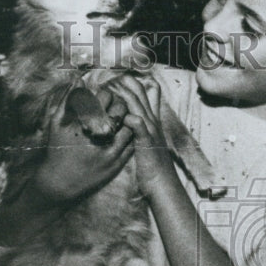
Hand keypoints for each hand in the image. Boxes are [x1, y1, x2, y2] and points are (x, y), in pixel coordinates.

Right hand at [30, 88, 133, 201]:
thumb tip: (78, 79)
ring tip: (119, 120)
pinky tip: (123, 134)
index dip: (106, 94)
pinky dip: (129, 136)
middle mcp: (99, 134)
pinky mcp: (116, 164)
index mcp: (85, 120)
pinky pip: (131, 144)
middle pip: (120, 109)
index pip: (105, 97)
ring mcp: (109, 150)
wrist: (60, 181)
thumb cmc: (57, 148)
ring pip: (129, 126)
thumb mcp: (57, 121)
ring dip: (127, 119)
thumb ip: (68, 98)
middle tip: (114, 107)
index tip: (104, 98)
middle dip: (119, 104)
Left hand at [107, 76, 180, 200]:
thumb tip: (128, 120)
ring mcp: (150, 128)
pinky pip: (136, 122)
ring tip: (103, 91)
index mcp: (152, 119)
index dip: (130, 81)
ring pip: (135, 102)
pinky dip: (125, 116)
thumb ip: (138, 129)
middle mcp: (152, 119)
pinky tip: (112, 116)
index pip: (146, 89)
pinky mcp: (146, 140)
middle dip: (120, 82)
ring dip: (119, 94)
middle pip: (138, 90)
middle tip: (104, 81)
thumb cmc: (152, 166)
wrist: (162, 184)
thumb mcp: (147, 143)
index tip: (114, 81)